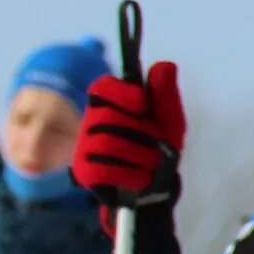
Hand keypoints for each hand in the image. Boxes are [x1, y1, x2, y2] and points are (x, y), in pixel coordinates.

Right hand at [73, 61, 184, 209]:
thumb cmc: (160, 148)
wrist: (156, 188)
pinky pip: (102, 169)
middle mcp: (91, 122)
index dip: (120, 93)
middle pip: (108, 117)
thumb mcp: (169, 120)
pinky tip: (139, 178)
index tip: (141, 103)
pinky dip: (128, 174)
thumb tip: (164, 65)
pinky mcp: (84, 172)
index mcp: (110, 104)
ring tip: (151, 163)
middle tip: (155, 144)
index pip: (102, 87)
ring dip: (139, 156)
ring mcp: (84, 148)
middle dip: (141, 133)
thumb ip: (165, 94)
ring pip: (106, 143)